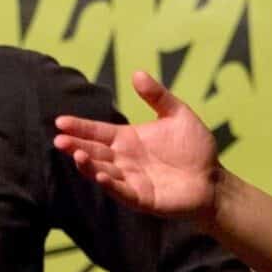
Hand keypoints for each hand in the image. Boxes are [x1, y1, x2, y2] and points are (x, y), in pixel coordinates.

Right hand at [52, 71, 219, 223]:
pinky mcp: (142, 198)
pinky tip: (101, 176)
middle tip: (59, 140)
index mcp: (127, 139)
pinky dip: (111, 185)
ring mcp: (131, 180)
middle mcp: (124, 160)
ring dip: (89, 165)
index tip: (61, 121)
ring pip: (103, 172)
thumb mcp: (178, 115)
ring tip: (77, 155)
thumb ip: (158, 96)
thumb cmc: (195, 148)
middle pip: (94, 152)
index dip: (80, 127)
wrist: (213, 179)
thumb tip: (137, 73)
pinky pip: (123, 192)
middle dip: (76, 146)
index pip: (97, 132)